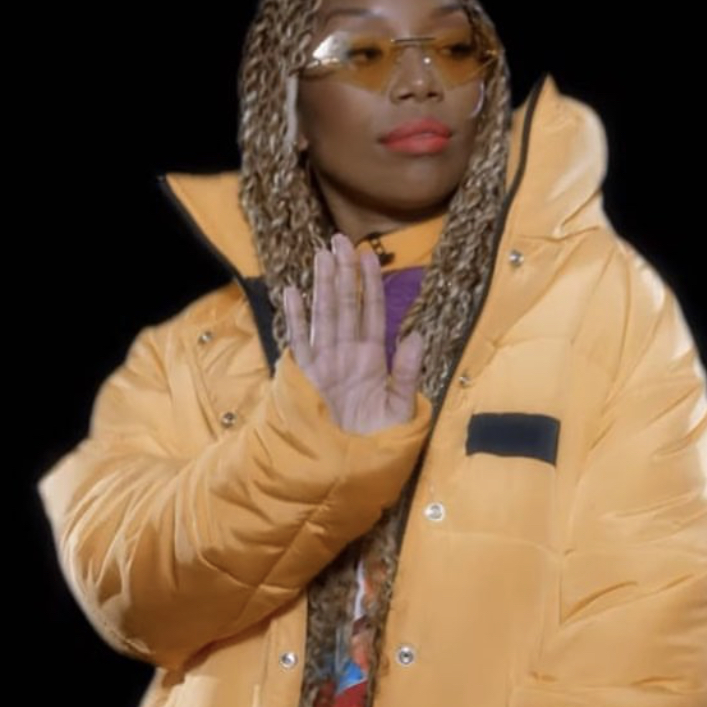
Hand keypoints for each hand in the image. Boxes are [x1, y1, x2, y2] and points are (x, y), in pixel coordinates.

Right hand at [282, 232, 425, 435]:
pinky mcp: (306, 378)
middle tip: (339, 239)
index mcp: (372, 358)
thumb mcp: (401, 408)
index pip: (372, 312)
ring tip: (320, 254)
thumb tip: (415, 336)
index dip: (371, 283)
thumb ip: (406, 373)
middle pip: (345, 304)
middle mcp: (348, 354)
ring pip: (324, 315)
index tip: (369, 254)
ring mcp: (325, 363)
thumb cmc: (378, 441)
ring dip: (322, 285)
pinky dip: (295, 318)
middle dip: (343, 272)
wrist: (348, 468)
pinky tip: (291, 292)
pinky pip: (299, 342)